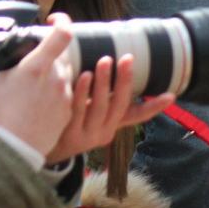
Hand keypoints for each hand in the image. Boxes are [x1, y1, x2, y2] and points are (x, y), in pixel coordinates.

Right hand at [0, 14, 75, 158]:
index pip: (62, 36)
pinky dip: (56, 93)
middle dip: (49, 54)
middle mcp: (57, 80)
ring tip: (32, 83)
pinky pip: (66, 96)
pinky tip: (38, 100)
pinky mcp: (67, 114)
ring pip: (65, 76)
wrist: (9, 150)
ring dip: (52, 74)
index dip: (63, 22)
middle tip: (30, 60)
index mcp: (37, 67)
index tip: (56, 20)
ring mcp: (65, 98)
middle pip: (61, 57)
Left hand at [45, 53, 174, 163]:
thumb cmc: (65, 123)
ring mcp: (86, 134)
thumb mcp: (85, 113)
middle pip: (119, 105)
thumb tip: (101, 60)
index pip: (137, 116)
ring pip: (100, 106)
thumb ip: (95, 93)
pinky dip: (82, 91)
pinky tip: (82, 75)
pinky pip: (77, 109)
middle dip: (124, 80)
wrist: (37, 149)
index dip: (154, 107)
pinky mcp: (68, 133)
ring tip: (105, 60)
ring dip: (104, 82)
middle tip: (127, 58)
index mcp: (111, 126)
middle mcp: (103, 132)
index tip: (170, 96)